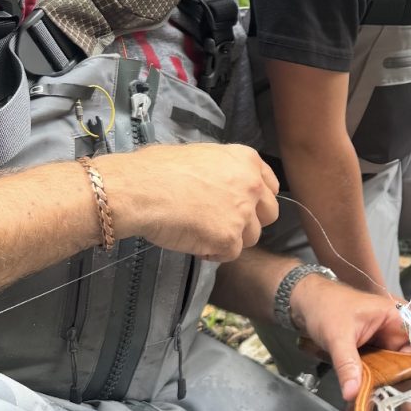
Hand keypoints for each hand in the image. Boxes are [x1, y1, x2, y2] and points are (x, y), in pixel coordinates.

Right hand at [101, 144, 278, 261]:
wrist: (139, 190)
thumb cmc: (157, 170)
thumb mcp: (200, 156)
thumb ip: (222, 171)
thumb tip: (219, 184)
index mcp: (247, 160)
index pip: (271, 187)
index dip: (256, 200)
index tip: (242, 206)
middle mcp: (252, 185)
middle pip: (269, 214)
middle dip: (249, 222)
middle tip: (222, 223)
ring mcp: (243, 213)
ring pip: (251, 237)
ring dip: (230, 239)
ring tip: (200, 231)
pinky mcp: (229, 238)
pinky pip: (229, 253)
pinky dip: (213, 252)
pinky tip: (193, 242)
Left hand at [290, 274, 409, 401]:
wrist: (302, 303)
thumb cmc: (325, 306)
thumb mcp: (338, 336)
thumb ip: (347, 364)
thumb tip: (353, 393)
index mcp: (392, 317)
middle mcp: (390, 331)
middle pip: (409, 359)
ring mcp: (379, 344)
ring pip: (394, 369)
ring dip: (397, 390)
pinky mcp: (368, 354)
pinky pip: (377, 373)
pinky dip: (377, 387)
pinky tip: (377, 406)